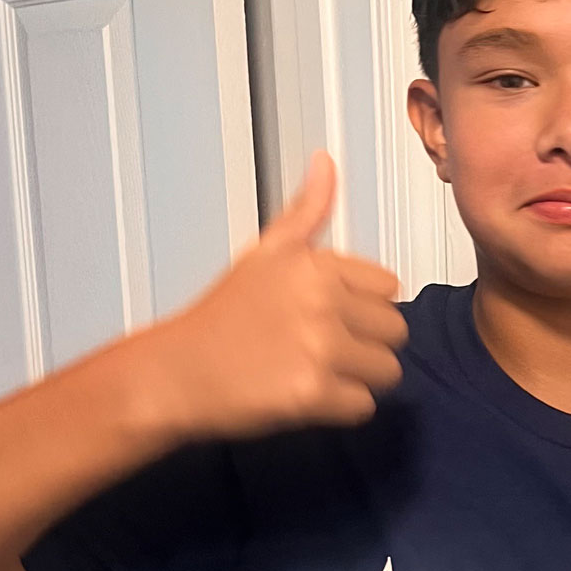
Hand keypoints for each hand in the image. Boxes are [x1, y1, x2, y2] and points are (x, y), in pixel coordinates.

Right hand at [149, 151, 408, 441]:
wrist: (175, 373)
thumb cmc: (219, 318)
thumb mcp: (263, 253)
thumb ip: (306, 210)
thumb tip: (326, 163)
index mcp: (315, 265)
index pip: (389, 287)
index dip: (362, 306)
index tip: (331, 314)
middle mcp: (322, 302)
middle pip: (395, 330)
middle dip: (366, 343)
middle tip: (322, 347)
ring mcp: (319, 349)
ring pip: (386, 370)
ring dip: (358, 378)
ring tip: (314, 370)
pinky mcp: (313, 393)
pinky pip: (363, 406)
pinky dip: (341, 408)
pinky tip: (306, 394)